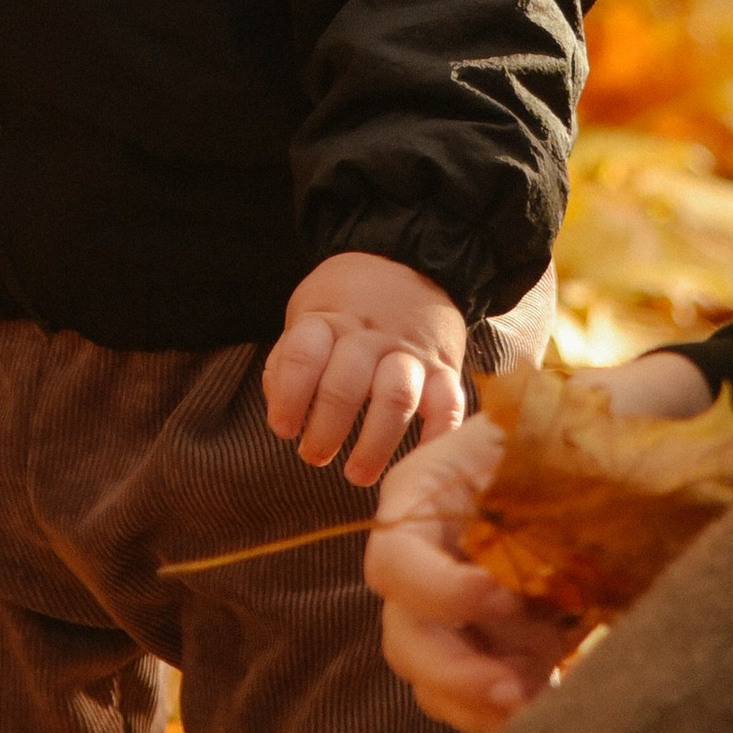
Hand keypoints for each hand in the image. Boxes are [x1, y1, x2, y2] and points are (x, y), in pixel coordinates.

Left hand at [262, 253, 465, 486]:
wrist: (408, 258)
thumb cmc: (347, 301)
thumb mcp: (308, 312)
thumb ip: (290, 360)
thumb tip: (283, 412)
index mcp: (330, 319)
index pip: (304, 355)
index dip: (289, 397)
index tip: (283, 428)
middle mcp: (371, 335)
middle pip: (346, 385)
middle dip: (325, 431)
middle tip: (313, 455)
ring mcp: (410, 351)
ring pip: (396, 398)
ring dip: (374, 444)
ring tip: (356, 473)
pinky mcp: (444, 366)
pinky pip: (449, 404)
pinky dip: (437, 436)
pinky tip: (417, 458)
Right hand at [365, 351, 712, 732]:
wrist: (621, 452)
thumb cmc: (582, 433)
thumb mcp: (554, 442)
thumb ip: (537, 486)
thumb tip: (543, 555)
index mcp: (423, 498)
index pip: (394, 562)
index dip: (439, 593)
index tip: (505, 598)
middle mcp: (426, 559)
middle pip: (404, 636)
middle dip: (455, 673)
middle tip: (517, 690)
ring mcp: (452, 611)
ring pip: (432, 680)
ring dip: (481, 704)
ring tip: (542, 700)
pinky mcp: (486, 645)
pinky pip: (471, 699)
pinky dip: (504, 715)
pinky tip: (553, 702)